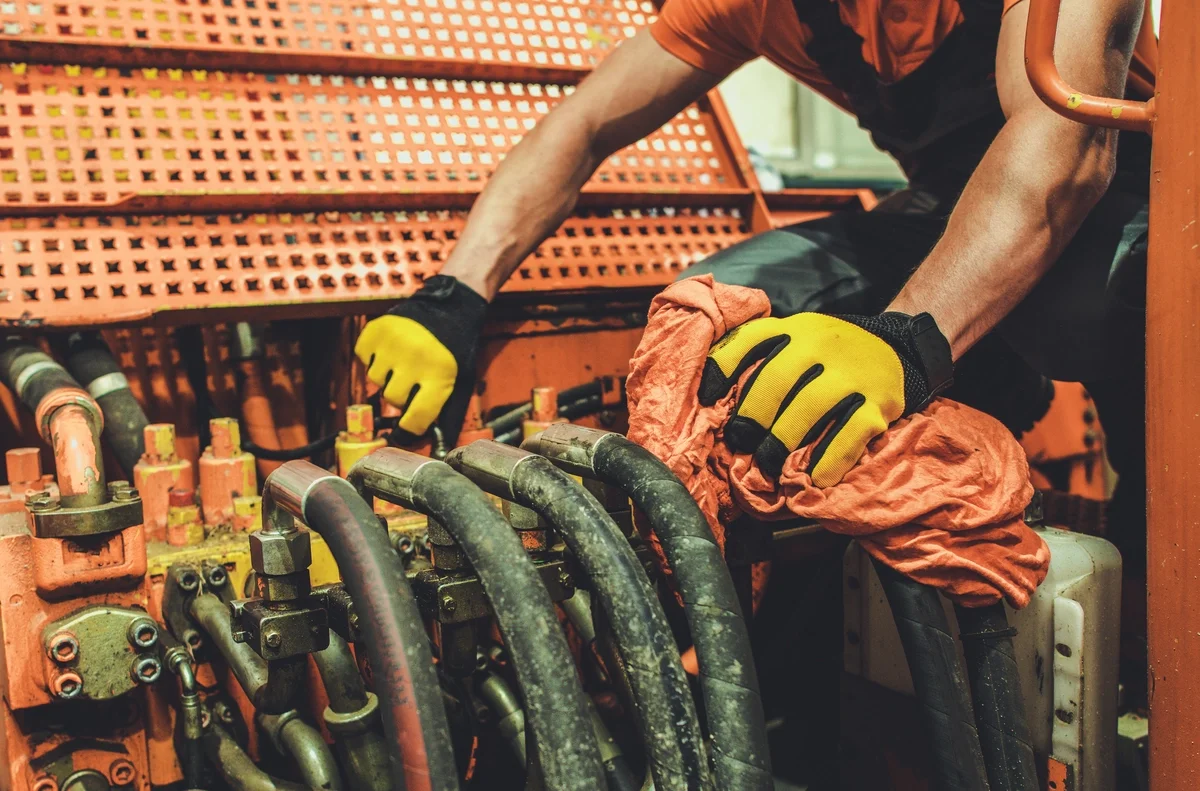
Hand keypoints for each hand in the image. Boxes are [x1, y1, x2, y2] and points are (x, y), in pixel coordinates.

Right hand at [355, 275, 487, 442]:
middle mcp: (414, 359)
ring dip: (387, 375)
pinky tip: (392, 347)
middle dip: (401, 393)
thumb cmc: (457, 350)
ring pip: (374, 380)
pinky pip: (362, 358)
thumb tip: (438, 450)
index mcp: (439, 375)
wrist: (450, 306)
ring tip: (404, 360)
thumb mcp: (461, 382)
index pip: (414, 419)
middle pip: (391, 399)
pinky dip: (373, 356)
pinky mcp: (375, 329)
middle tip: (413, 378)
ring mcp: (392, 342)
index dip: (409, 429)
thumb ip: (448, 416)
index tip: (407, 428)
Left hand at [699, 312, 952, 485]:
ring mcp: (852, 374)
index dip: (723, 367)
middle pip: (776, 381)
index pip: (751, 340)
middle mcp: (821, 345)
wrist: (897, 347)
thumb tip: (712, 392)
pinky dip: (828, 461)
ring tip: (768, 465)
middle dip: (752, 418)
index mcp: (795, 329)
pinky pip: (849, 435)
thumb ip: (761, 353)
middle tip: (740, 444)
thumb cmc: (830, 353)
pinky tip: (813, 478)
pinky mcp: (879, 403)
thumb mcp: (797, 338)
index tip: (706, 399)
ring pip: (808, 408)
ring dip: (782, 442)